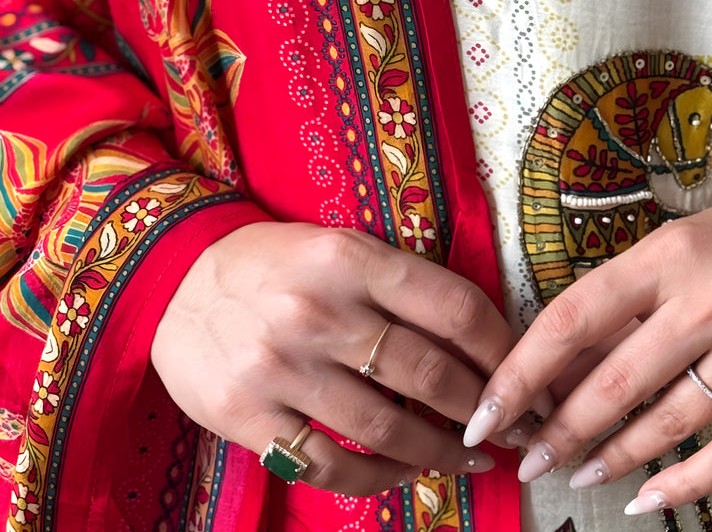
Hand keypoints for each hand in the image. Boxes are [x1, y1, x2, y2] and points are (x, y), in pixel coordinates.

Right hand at [151, 222, 516, 494]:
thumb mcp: (340, 247)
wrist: (175, 280)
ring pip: (386, 428)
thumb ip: (400, 285)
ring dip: (441, 453)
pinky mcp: (249, 415)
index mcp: (351, 258)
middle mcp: (320, 311)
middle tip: (514, 427)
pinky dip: (379, 477)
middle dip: (484, 409)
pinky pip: (330, 464)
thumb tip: (481, 338)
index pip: (451, 307)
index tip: (523, 374)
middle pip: (428, 373)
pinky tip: (406, 474)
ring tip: (470, 459)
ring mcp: (281, 367)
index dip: (500, 348)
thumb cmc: (276, 263)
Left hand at [463, 171, 711, 513]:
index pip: (574, 317)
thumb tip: (563, 363)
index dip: (522, 371)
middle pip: (614, 381)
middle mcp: (709, 300)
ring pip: (665, 422)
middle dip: (560, 430)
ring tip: (579, 475)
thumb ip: (631, 298)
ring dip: (614, 458)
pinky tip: (648, 500)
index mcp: (670, 254)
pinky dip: (684, 485)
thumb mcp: (685, 243)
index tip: (488, 410)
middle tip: (527, 460)